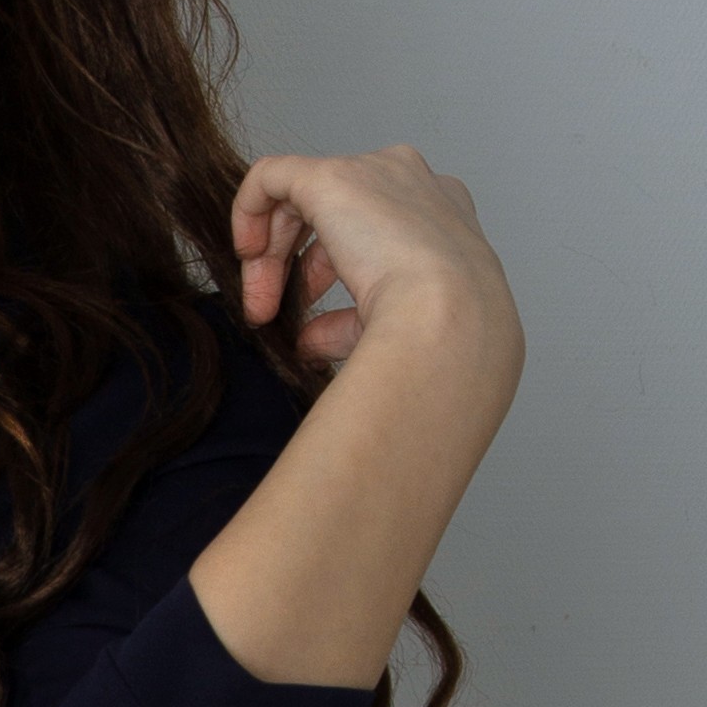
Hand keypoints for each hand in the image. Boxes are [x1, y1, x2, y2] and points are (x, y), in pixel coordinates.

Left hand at [192, 143, 522, 694]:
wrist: (451, 343)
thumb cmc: (440, 388)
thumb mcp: (421, 402)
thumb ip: (392, 415)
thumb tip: (352, 532)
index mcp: (459, 254)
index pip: (398, 249)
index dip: (348, 294)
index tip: (320, 341)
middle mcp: (432, 205)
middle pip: (358, 215)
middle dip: (315, 268)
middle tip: (285, 321)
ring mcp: (390, 182)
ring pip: (315, 194)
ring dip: (282, 256)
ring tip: (268, 309)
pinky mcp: (343, 174)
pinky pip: (277, 175)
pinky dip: (251, 218)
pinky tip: (247, 270)